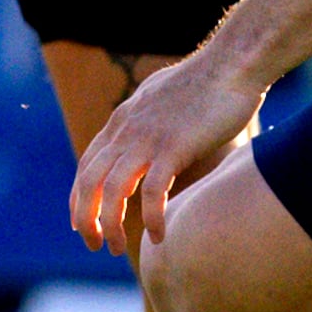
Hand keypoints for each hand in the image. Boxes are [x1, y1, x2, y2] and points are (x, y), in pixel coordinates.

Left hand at [71, 51, 267, 255]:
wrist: (232, 63)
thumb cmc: (207, 81)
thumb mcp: (161, 96)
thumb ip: (148, 117)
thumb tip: (148, 132)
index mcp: (122, 121)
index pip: (86, 166)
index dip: (79, 198)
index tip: (82, 224)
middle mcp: (127, 130)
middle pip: (90, 181)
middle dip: (86, 218)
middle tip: (96, 245)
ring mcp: (148, 138)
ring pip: (113, 190)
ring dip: (111, 224)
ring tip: (118, 248)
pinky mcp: (175, 146)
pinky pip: (152, 192)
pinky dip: (151, 218)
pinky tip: (159, 236)